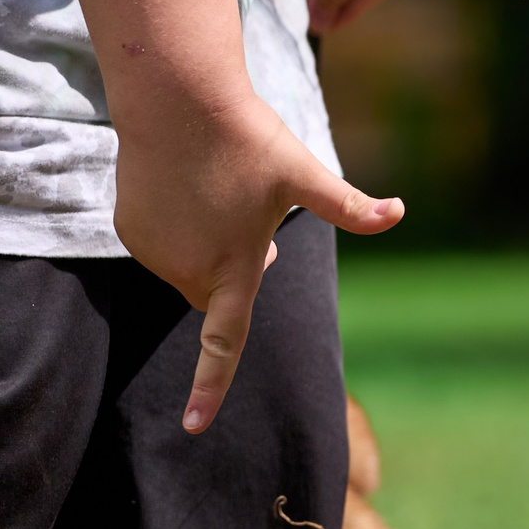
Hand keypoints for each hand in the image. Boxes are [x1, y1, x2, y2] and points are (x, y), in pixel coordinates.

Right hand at [112, 89, 402, 430]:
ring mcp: (152, 252)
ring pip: (190, 271)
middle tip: (255, 227)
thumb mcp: (305, 174)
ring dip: (208, 252)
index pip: (225, 343)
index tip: (193, 427)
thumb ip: (350, 206)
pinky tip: (190, 191)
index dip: (211, 387)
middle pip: (218, 296)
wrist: (176, 101)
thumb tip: (400, 211)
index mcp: (233, 268)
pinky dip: (180, 233)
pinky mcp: (128, 232)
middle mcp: (186, 269)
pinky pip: (163, 249)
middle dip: (236, 276)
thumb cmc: (248, 140)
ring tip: (218, 197)